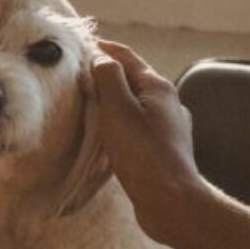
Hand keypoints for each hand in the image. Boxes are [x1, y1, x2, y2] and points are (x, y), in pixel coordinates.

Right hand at [92, 40, 206, 243]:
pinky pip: (139, 126)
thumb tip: (101, 58)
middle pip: (133, 79)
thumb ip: (108, 78)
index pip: (127, 56)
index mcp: (158, 87)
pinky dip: (122, 123)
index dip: (102, 48)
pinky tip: (110, 135)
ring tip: (89, 104)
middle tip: (78, 76)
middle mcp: (168, 102)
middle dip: (107, 75)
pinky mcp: (165, 149)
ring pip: (136, 104)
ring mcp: (169, 127)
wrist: (171, 201)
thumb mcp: (119, 109)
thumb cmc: (143, 154)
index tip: (79, 47)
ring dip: (114, 101)